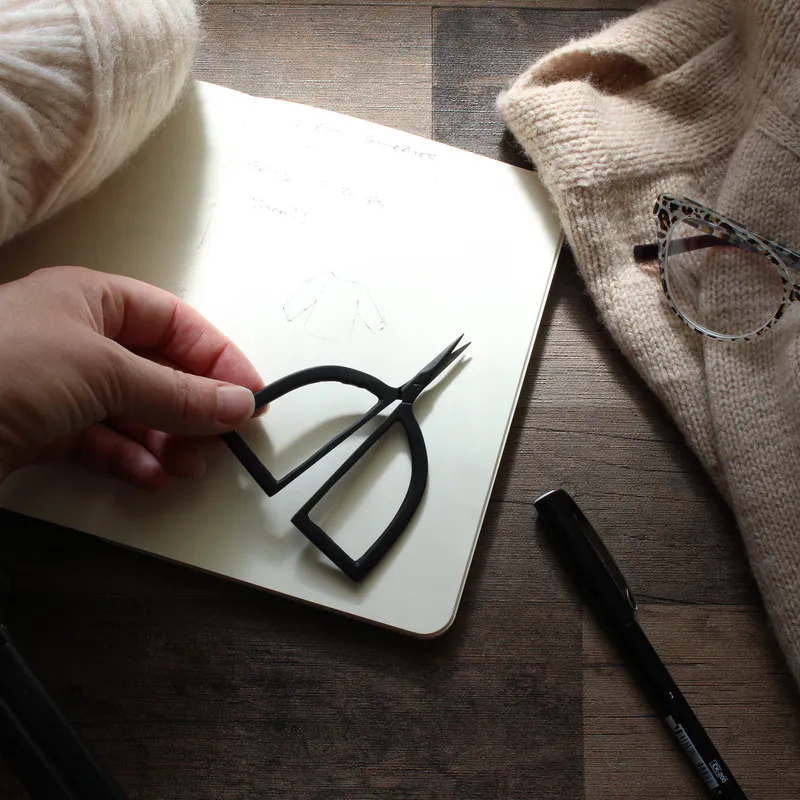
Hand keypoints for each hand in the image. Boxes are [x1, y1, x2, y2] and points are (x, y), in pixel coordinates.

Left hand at [0, 266, 263, 490]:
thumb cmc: (3, 369)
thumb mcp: (103, 371)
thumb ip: (177, 391)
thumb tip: (238, 402)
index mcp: (91, 300)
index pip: (174, 323)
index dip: (217, 357)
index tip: (250, 396)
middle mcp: (76, 338)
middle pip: (157, 370)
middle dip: (192, 407)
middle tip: (220, 440)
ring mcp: (57, 386)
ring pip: (133, 411)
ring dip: (166, 440)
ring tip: (188, 466)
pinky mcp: (40, 431)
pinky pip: (101, 443)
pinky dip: (129, 460)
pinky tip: (150, 476)